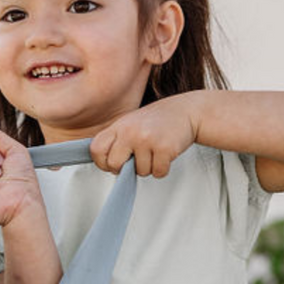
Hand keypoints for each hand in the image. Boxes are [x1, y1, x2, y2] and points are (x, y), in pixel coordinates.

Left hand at [89, 92, 204, 177]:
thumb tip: (106, 164)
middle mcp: (130, 132)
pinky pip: (157, 172)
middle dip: (124, 169)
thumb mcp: (131, 124)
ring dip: (149, 167)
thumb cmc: (158, 120)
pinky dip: (162, 169)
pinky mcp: (164, 148)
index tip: (113, 163)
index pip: (96, 150)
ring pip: (140, 172)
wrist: (187, 110)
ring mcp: (147, 140)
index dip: (102, 162)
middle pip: (114, 165)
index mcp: (119, 126)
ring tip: (155, 151)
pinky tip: (165, 154)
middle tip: (136, 160)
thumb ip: (117, 141)